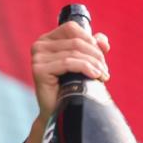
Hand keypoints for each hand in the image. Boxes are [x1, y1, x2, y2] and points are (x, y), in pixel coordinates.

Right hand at [23, 21, 110, 142]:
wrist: (61, 113)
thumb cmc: (73, 87)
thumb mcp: (85, 64)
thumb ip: (92, 48)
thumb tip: (103, 39)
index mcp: (49, 40)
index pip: (72, 29)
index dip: (91, 40)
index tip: (103, 55)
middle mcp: (40, 45)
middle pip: (76, 42)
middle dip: (96, 56)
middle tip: (105, 71)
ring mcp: (37, 57)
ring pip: (74, 52)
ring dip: (94, 64)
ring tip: (103, 76)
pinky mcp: (39, 70)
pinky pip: (68, 63)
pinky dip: (85, 68)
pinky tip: (95, 76)